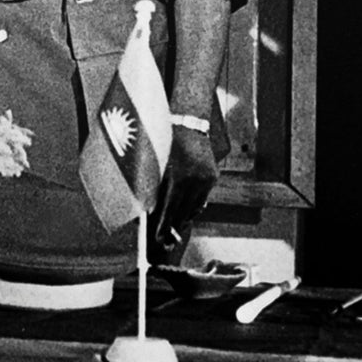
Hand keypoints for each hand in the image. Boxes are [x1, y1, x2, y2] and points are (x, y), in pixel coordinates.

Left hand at [151, 124, 218, 259]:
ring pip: (195, 207)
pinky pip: (202, 197)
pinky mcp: (213, 176)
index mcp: (178, 177)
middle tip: (166, 239)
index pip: (169, 210)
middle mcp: (194, 180)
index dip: (163, 227)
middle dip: (173, 226)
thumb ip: (153, 187)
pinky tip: (187, 209)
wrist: (188, 121)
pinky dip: (194, 205)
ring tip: (175, 225)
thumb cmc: (164, 140)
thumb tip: (148, 211)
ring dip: (184, 216)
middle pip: (183, 212)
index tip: (159, 239)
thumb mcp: (155, 163)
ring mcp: (206, 178)